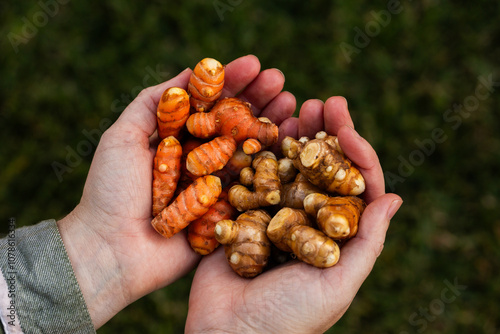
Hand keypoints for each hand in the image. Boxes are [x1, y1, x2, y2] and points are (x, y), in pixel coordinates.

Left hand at [57, 55, 295, 327]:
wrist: (113, 249)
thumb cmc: (111, 191)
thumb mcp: (121, 137)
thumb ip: (151, 103)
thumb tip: (188, 72)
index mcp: (175, 137)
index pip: (208, 102)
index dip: (231, 82)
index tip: (254, 64)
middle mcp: (198, 157)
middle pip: (233, 122)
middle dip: (257, 99)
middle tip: (279, 79)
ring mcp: (214, 184)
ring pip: (248, 148)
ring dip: (270, 123)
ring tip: (291, 101)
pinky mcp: (226, 210)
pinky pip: (254, 184)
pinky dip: (273, 161)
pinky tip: (291, 140)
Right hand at [186, 98, 402, 332]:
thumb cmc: (290, 317)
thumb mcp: (339, 283)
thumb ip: (368, 243)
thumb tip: (393, 197)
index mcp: (335, 235)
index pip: (354, 186)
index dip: (357, 154)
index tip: (347, 129)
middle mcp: (307, 220)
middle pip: (323, 168)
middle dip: (328, 134)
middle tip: (328, 103)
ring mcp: (274, 214)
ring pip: (290, 165)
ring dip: (296, 135)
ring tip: (299, 105)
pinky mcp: (244, 213)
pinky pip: (255, 175)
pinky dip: (259, 150)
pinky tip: (263, 127)